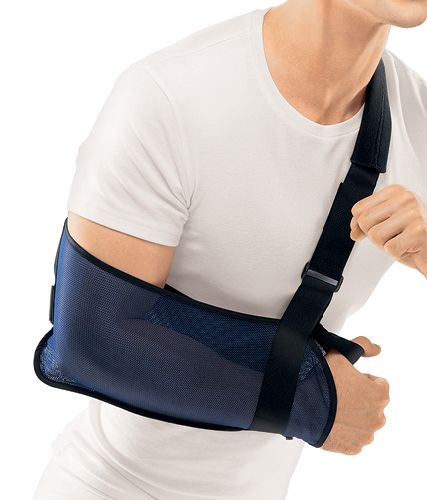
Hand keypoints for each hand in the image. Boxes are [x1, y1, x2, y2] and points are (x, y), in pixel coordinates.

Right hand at [321, 336, 389, 454]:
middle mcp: (377, 417)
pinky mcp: (352, 448)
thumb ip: (362, 345)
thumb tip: (376, 348)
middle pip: (370, 403)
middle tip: (337, 391)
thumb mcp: (340, 354)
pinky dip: (344, 431)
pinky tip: (331, 420)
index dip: (359, 379)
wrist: (302, 405)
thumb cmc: (322, 381)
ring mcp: (365, 435)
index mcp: (379, 394)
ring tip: (332, 406)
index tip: (345, 379)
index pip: (377, 383)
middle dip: (357, 398)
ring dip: (351, 415)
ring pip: (362, 422)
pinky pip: (352, 438)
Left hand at [350, 184, 426, 277]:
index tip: (380, 226)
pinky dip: (397, 253)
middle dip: (375, 235)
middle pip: (364, 221)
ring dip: (386, 245)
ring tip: (402, 240)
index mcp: (395, 191)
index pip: (358, 209)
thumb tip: (354, 231)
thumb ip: (364, 222)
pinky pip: (389, 248)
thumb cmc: (411, 236)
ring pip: (375, 235)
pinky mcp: (418, 231)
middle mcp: (405, 197)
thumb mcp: (384, 223)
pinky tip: (409, 247)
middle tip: (394, 235)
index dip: (362, 225)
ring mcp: (413, 213)